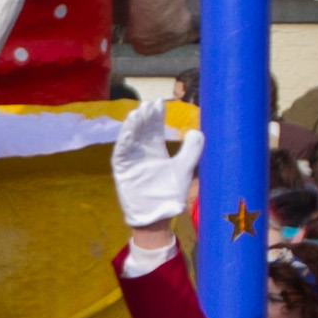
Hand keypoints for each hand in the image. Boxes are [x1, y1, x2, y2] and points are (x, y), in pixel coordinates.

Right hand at [110, 100, 203, 241]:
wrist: (158, 215)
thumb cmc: (170, 194)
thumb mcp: (184, 168)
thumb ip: (192, 150)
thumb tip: (197, 130)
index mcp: (156, 150)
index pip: (154, 128)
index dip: (156, 115)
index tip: (159, 102)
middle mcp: (142, 153)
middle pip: (141, 130)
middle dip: (144, 117)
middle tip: (148, 104)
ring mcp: (131, 161)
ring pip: (129, 139)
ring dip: (132, 126)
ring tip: (137, 113)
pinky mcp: (123, 171)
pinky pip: (121, 154)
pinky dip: (123, 142)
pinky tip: (128, 131)